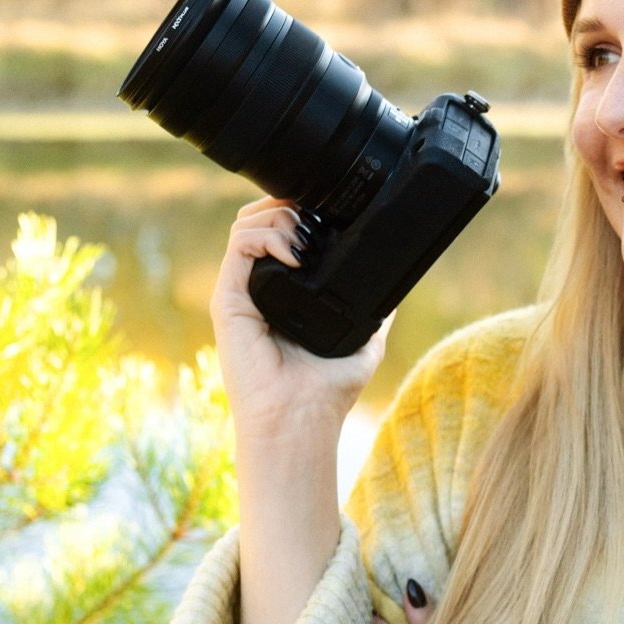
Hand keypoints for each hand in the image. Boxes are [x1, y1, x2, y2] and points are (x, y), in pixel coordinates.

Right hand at [210, 194, 394, 441]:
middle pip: (260, 219)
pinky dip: (268, 235)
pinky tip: (295, 255)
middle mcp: (257, 287)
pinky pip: (239, 245)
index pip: (281, 232)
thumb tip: (396, 282)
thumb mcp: (365, 338)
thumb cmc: (328, 389)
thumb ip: (377, 308)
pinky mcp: (228, 299)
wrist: (300, 418)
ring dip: (280, 217)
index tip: (329, 212)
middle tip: (317, 219)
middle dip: (289, 204)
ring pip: (248, 224)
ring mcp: (240, 291)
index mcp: (282, 292)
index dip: (301, 211)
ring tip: (306, 241)